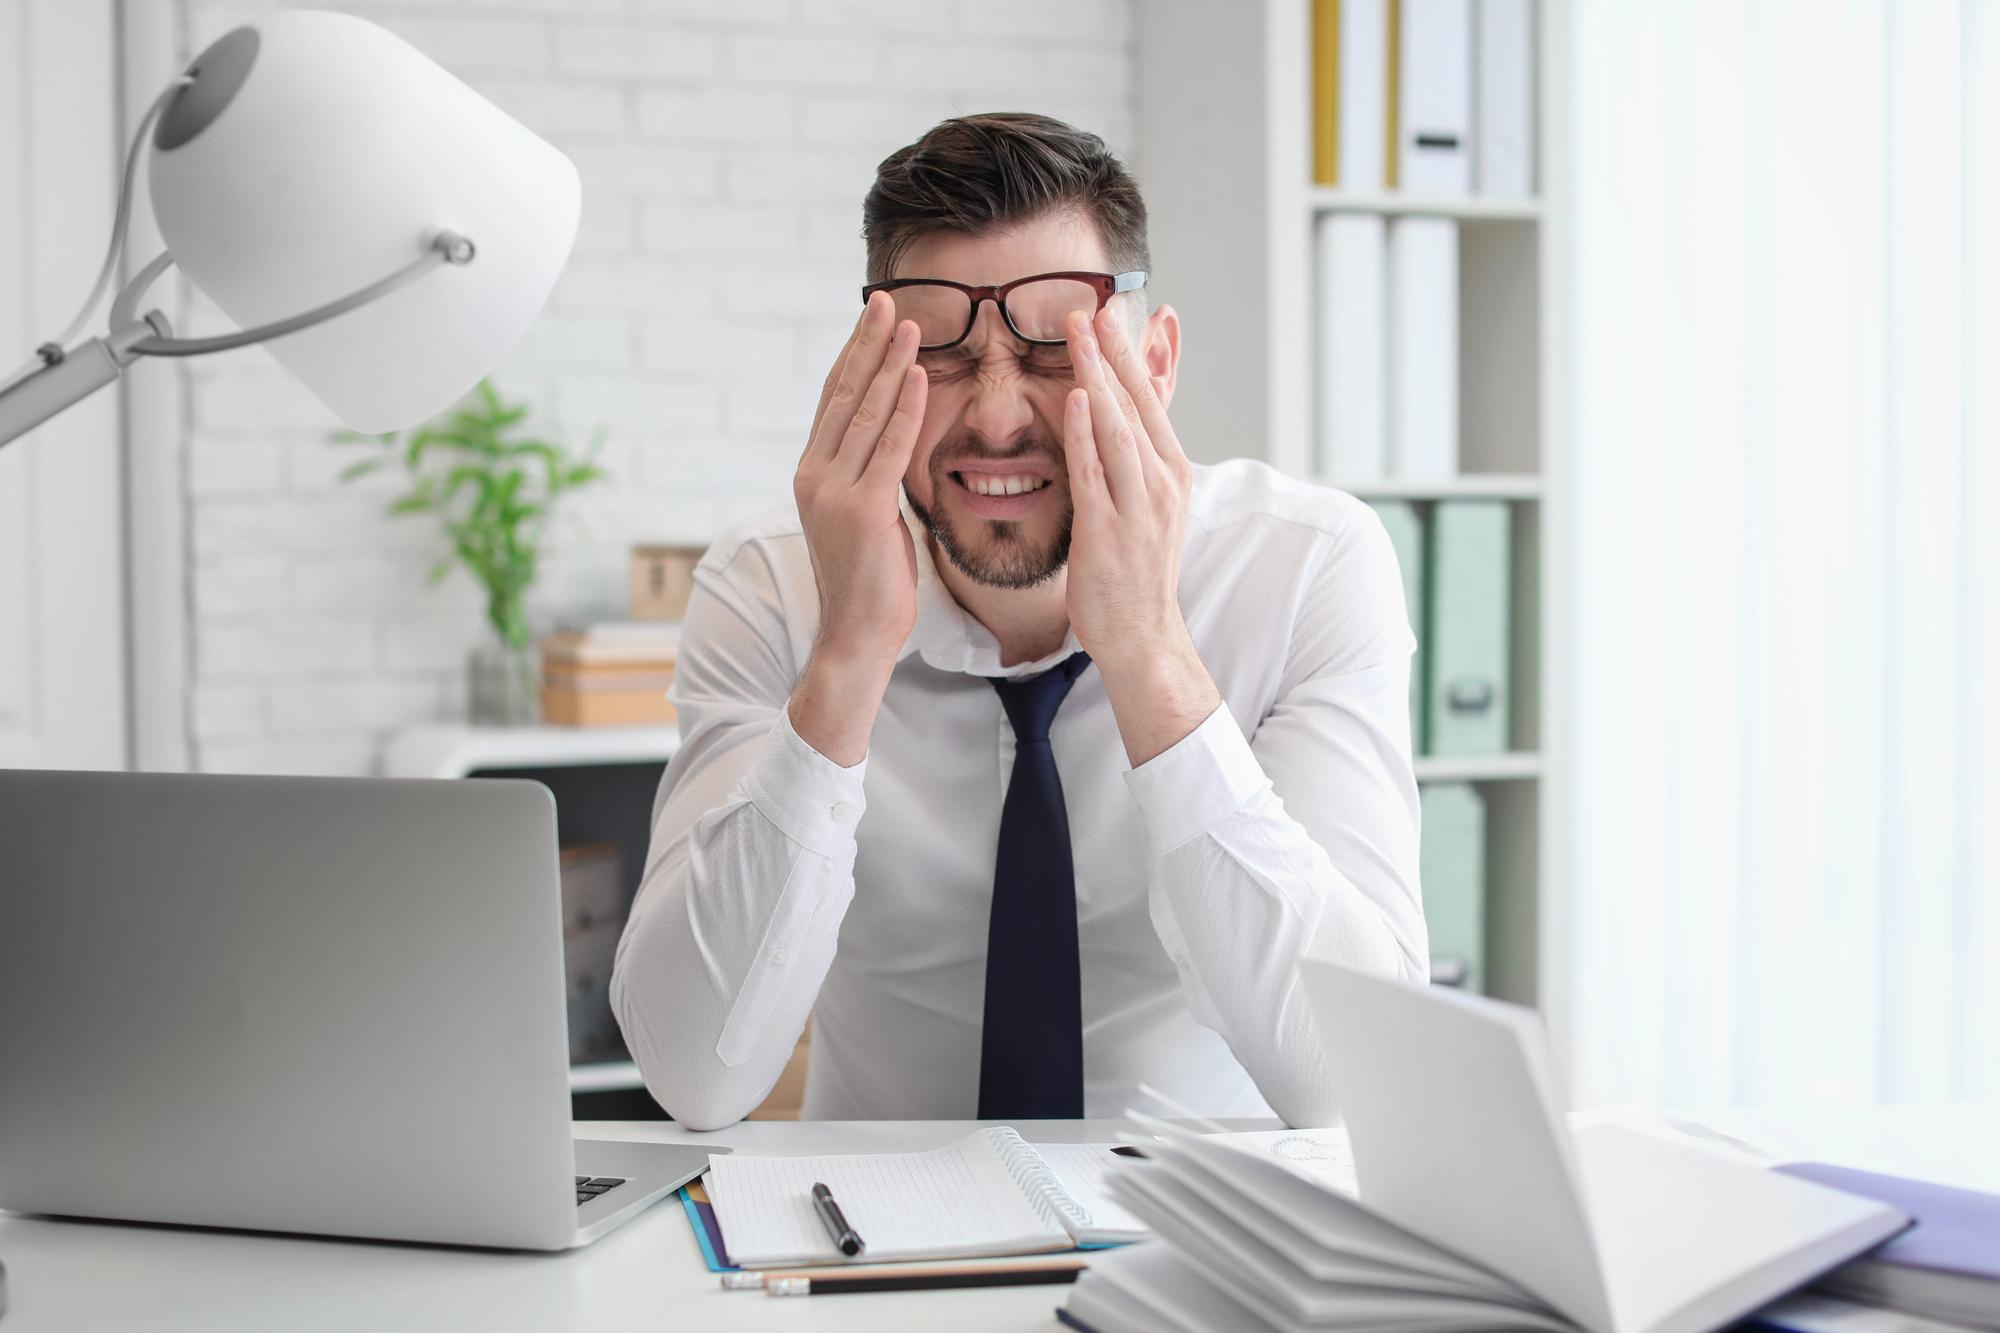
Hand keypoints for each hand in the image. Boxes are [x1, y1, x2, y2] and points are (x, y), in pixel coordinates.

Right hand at [787, 292, 928, 764]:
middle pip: (843, 395)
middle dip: (867, 344)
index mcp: (813, 474)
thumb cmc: (870, 583)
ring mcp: (834, 492)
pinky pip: (887, 449)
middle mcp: (815, 475)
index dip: (853, 356)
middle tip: (886, 299)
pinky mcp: (862, 511)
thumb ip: (869, 478)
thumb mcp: (865, 519)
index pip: (834, 401)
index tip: (873, 318)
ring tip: (909, 324)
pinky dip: (904, 409)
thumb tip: (888, 445)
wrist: (855, 636)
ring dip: (889, 365)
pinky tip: (919, 376)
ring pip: (864, 414)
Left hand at [1061, 304, 1220, 766]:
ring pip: (1117, 428)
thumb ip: (1129, 456)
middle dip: (1112, 352)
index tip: (1109, 312)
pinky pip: (1096, 472)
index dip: (1128, 355)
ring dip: (1097, 377)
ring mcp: (1138, 506)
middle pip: (1134, 404)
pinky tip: (1073, 398)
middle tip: (1089, 305)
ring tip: (1080, 334)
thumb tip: (1113, 415)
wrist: (1141, 635)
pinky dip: (1085, 433)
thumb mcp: (1144, 504)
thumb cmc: (1135, 572)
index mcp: (1170, 472)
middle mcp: (1161, 482)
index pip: (1148, 400)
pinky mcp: (1109, 531)